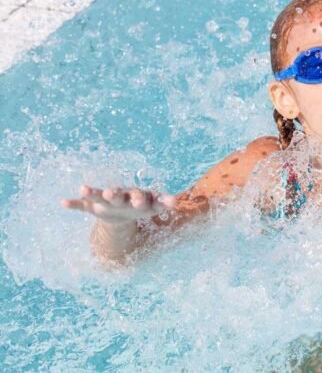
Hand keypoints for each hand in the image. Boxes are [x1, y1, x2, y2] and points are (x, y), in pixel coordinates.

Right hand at [61, 185, 176, 226]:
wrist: (122, 215)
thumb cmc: (140, 207)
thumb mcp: (152, 207)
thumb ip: (164, 202)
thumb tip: (176, 202)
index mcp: (136, 197)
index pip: (139, 195)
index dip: (140, 198)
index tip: (142, 202)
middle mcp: (121, 197)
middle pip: (119, 195)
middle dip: (115, 194)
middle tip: (112, 193)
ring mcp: (105, 200)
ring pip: (99, 196)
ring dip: (93, 193)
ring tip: (84, 189)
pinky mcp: (93, 205)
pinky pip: (82, 205)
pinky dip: (74, 204)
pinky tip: (63, 203)